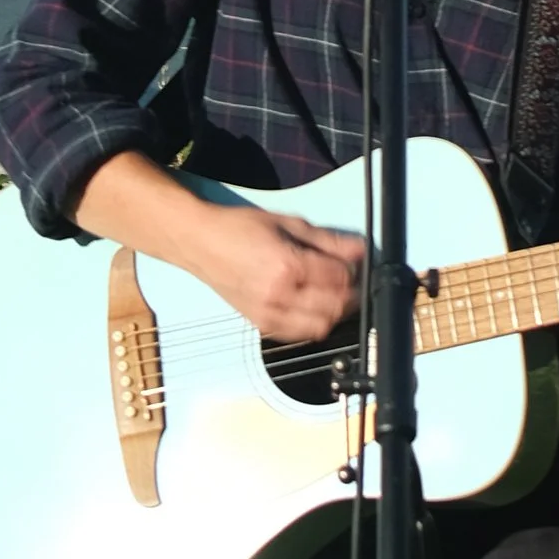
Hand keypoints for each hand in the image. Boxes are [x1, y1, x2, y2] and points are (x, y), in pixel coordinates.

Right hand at [183, 205, 365, 346]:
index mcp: (287, 266)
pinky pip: (298, 335)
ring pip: (320, 328)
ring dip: (334, 314)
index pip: (338, 279)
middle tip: (351, 281)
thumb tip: (359, 250)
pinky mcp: (260, 324)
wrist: (199, 243)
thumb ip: (327, 241)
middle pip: (334, 308)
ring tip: (334, 296)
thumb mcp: (287, 223)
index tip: (357, 264)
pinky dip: (313, 325)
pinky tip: (314, 308)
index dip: (354, 271)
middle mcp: (278, 295)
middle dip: (350, 295)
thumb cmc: (237, 228)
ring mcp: (268, 314)